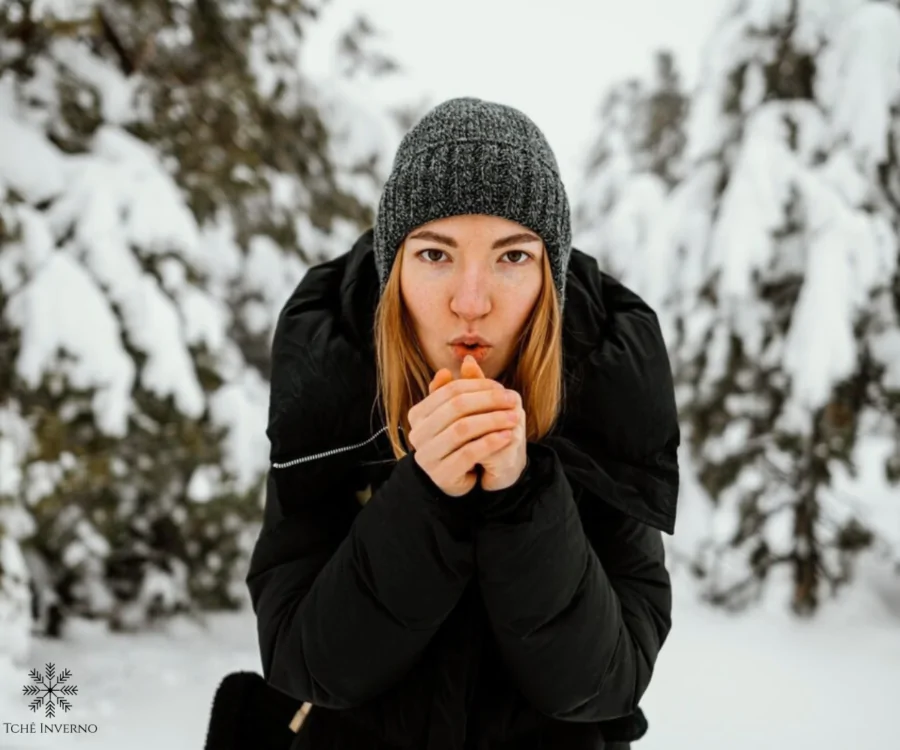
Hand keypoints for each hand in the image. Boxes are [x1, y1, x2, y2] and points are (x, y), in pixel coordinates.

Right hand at [406, 361, 517, 496]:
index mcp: (418, 414)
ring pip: (462, 430)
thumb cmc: (457, 442)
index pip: (450, 391)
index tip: (502, 388)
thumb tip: (468, 360)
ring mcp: (427, 456)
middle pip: (456, 408)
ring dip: (492, 420)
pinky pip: (468, 453)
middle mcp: (417, 434)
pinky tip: (507, 436)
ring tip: (514, 417)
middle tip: (513, 400)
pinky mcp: (441, 474)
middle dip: (488, 401)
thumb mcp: (458, 414)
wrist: (453, 479)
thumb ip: (462, 389)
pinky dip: (490, 442)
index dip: (478, 386)